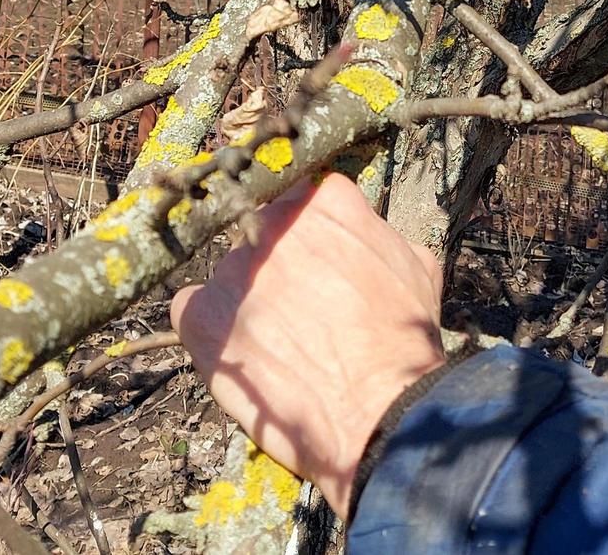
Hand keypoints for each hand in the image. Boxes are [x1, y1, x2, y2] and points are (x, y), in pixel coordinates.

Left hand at [171, 174, 444, 518]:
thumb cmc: (403, 342)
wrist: (375, 408)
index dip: (315, 233)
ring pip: (231, 271)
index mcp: (325, 202)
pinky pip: (191, 306)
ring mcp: (231, 268)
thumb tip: (364, 234)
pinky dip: (210, 326)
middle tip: (300, 304)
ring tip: (278, 340)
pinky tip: (242, 352)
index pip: (306, 198)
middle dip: (278, 261)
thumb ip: (377, 235)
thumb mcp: (415, 267)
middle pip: (262, 230)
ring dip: (247, 296)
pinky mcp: (200, 314)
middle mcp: (272, 223)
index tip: (320, 259)